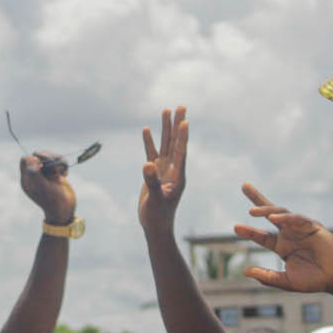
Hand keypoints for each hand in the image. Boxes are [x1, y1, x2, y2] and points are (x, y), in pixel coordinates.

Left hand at [21, 152, 75, 225]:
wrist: (66, 209)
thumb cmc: (52, 201)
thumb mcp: (42, 187)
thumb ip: (35, 173)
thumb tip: (31, 158)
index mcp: (27, 179)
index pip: (25, 160)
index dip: (34, 159)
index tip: (42, 166)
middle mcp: (36, 174)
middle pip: (38, 154)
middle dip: (48, 158)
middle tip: (54, 169)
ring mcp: (46, 173)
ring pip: (50, 156)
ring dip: (58, 162)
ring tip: (61, 173)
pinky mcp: (57, 172)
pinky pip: (60, 160)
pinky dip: (64, 166)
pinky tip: (65, 175)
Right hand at [138, 106, 188, 230]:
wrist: (156, 226)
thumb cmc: (158, 216)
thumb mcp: (155, 200)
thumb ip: (152, 182)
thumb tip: (147, 164)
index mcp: (177, 176)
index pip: (181, 151)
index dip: (182, 136)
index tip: (185, 120)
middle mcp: (174, 170)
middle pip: (176, 142)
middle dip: (178, 124)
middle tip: (181, 106)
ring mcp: (165, 170)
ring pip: (166, 144)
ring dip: (166, 128)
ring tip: (166, 110)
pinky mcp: (155, 173)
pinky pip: (153, 153)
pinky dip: (150, 141)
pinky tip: (148, 129)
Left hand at [232, 186, 332, 294]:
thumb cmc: (313, 280)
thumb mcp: (286, 281)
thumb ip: (267, 277)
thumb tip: (245, 271)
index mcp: (282, 246)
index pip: (262, 236)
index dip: (249, 231)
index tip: (235, 227)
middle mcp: (290, 234)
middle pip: (270, 213)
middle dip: (258, 199)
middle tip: (244, 186)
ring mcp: (301, 229)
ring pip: (282, 213)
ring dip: (267, 210)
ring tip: (252, 212)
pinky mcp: (313, 226)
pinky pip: (298, 219)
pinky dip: (286, 218)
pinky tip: (274, 219)